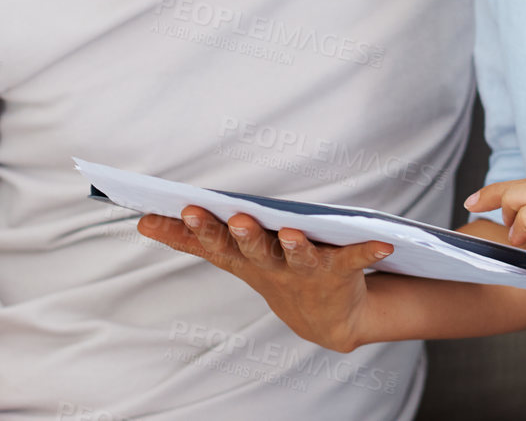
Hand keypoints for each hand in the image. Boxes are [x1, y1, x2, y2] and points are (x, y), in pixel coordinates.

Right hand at [137, 205, 392, 352]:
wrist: (326, 317)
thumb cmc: (274, 270)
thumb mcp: (230, 255)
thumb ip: (189, 238)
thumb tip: (142, 221)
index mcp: (243, 258)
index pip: (215, 243)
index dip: (199, 229)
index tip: (184, 209)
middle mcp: (271, 267)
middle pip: (255, 251)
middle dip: (245, 235)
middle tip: (236, 218)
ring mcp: (305, 272)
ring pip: (298, 259)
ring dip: (296, 247)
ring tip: (295, 233)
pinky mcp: (339, 272)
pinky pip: (354, 259)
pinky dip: (368, 251)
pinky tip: (383, 242)